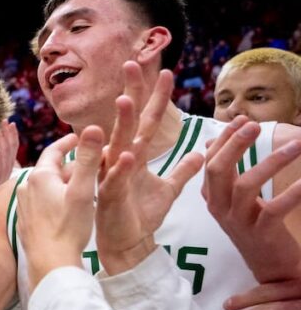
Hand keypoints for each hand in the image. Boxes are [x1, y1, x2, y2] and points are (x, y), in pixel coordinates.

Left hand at [0, 121, 18, 188]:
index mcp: (9, 165)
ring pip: (6, 154)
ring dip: (3, 141)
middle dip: (9, 133)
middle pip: (11, 147)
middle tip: (5, 121)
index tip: (12, 124)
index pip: (14, 147)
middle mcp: (9, 167)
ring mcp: (3, 172)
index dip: (13, 135)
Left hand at [17, 130, 100, 290]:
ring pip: (47, 187)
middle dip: (70, 166)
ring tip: (83, 186)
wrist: (49, 263)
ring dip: (63, 184)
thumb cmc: (68, 228)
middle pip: (51, 169)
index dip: (68, 143)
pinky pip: (42, 202)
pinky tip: (68, 209)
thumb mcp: (82, 190)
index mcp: (39, 176)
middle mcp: (26, 187)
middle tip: (90, 165)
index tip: (80, 137)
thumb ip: (87, 159)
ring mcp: (24, 205)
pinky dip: (56, 199)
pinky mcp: (26, 221)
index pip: (54, 150)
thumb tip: (93, 128)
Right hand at [95, 64, 201, 274]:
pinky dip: (122, 168)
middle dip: (131, 93)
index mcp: (135, 154)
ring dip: (122, 123)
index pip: (147, 120)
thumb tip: (200, 154)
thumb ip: (182, 170)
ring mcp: (113, 175)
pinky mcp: (110, 196)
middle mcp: (121, 159)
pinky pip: (116, 179)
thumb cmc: (140, 215)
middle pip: (129, 121)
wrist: (126, 244)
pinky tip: (130, 155)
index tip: (166, 73)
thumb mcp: (168, 189)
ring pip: (118, 144)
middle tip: (132, 65)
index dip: (156, 97)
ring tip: (126, 100)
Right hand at [203, 115, 300, 281]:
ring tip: (298, 146)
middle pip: (218, 170)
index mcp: (212, 197)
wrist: (272, 269)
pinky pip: (273, 209)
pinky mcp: (260, 234)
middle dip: (235, 144)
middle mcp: (219, 208)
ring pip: (246, 185)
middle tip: (255, 125)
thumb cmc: (256, 229)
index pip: (210, 161)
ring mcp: (237, 222)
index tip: (243, 120)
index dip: (225, 139)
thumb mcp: (236, 199)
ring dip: (271, 162)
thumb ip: (226, 173)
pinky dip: (292, 193)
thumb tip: (210, 140)